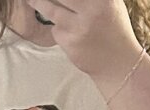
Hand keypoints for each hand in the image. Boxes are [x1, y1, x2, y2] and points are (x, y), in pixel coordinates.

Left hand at [24, 0, 142, 79]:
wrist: (118, 64)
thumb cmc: (114, 28)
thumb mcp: (110, 3)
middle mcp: (91, 12)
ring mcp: (79, 29)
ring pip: (51, 10)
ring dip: (38, 3)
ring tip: (31, 0)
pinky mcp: (70, 44)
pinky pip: (56, 30)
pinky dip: (58, 29)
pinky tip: (70, 33)